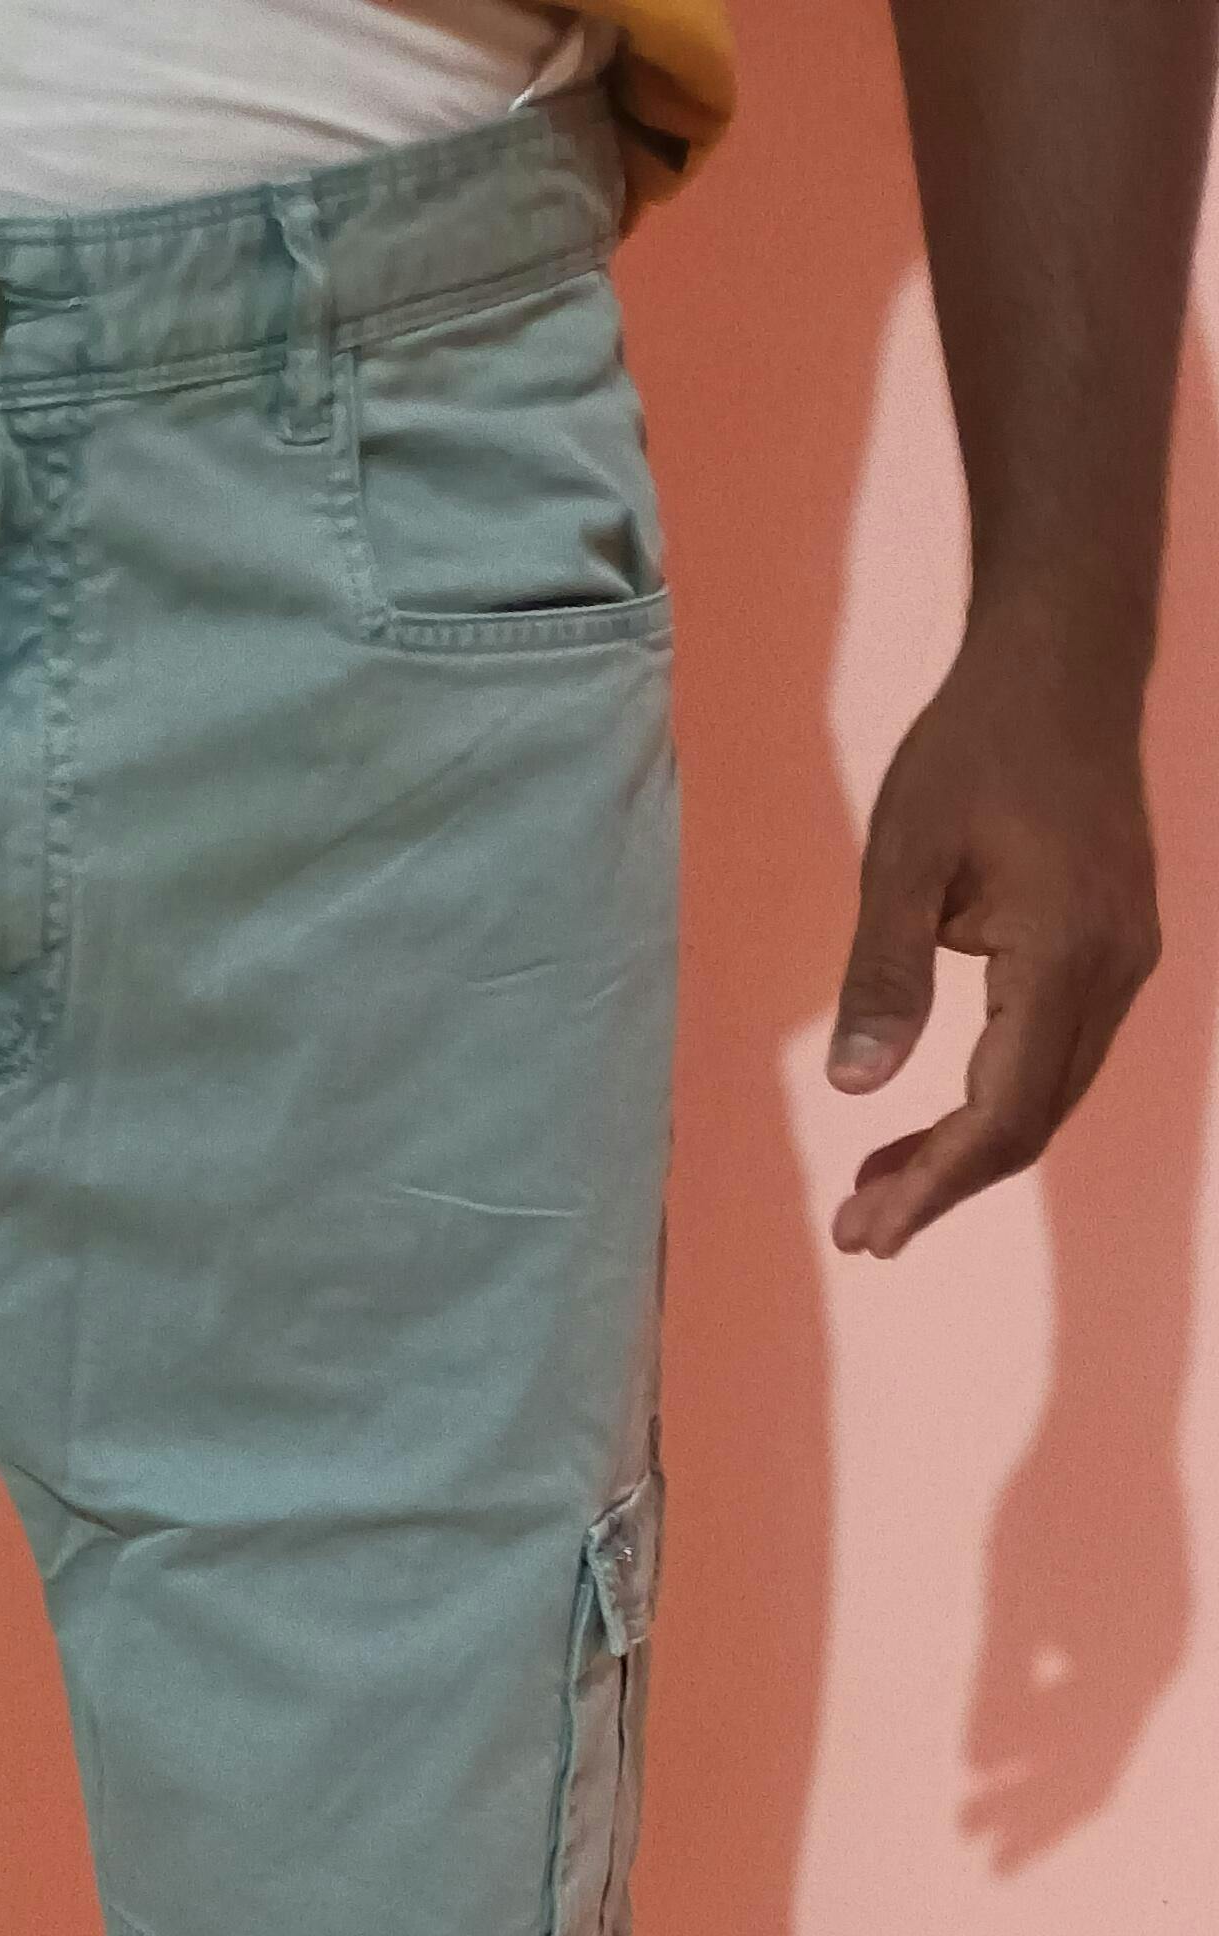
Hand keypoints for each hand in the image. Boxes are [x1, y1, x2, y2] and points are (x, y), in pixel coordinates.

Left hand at [825, 615, 1158, 1257]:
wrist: (1065, 663)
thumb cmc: (974, 746)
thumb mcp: (902, 856)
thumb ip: (882, 975)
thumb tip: (853, 1088)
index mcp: (1062, 956)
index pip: (1001, 1113)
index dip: (936, 1184)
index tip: (869, 1233)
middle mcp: (1111, 971)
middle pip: (1031, 1123)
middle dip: (944, 1186)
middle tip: (857, 1232)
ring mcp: (1122, 962)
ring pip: (1047, 1097)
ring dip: (967, 1153)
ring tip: (879, 1191)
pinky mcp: (1113, 949)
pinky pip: (1057, 1057)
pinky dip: (994, 1103)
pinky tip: (932, 1122)